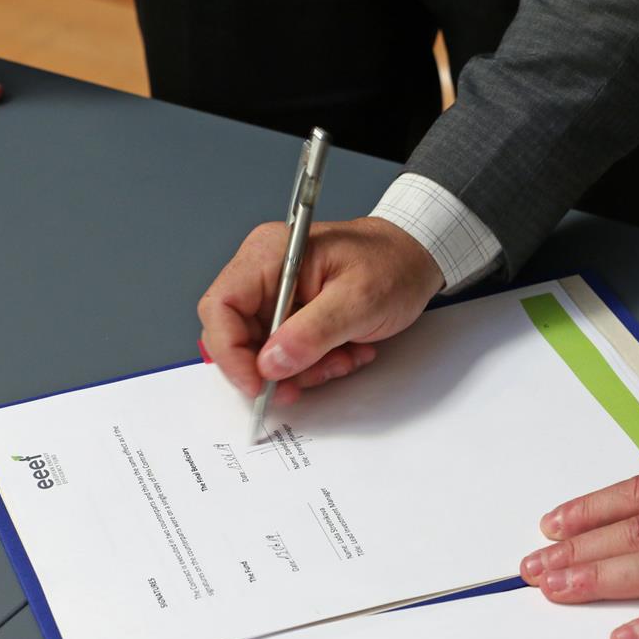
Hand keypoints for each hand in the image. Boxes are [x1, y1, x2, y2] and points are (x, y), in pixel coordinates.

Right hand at [198, 217, 443, 403]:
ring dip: (300, 369)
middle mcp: (264, 271)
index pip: (221, 306)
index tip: (257, 384)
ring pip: (262, 350)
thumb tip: (270, 364)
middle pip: (236, 334)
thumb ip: (312, 333)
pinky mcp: (290, 312)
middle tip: (306, 382)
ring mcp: (276, 293)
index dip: (230, 352)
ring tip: (341, 359)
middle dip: (273, 367)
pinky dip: (311, 363)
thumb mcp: (358, 301)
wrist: (417, 258)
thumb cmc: (393, 265)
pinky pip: (284, 351)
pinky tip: (344, 353)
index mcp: (270, 254)